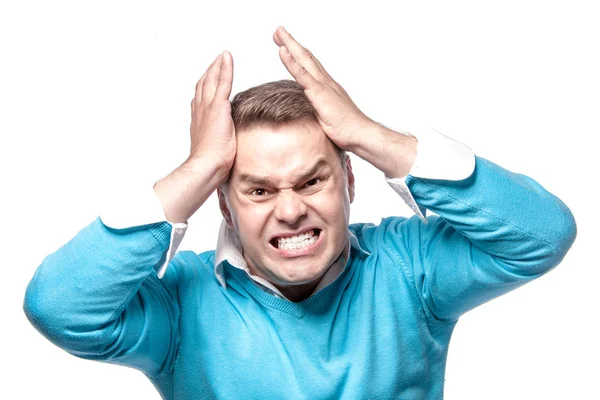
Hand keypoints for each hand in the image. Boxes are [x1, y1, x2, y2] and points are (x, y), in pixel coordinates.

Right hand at [188, 51, 235, 182]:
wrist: (207, 165)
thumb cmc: (212, 163)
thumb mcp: (215, 147)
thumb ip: (221, 139)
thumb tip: (231, 141)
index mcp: (199, 120)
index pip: (202, 98)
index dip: (206, 87)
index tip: (211, 79)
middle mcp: (200, 110)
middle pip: (204, 84)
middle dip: (210, 72)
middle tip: (217, 61)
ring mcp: (208, 107)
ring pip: (212, 79)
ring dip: (217, 66)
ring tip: (223, 56)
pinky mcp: (218, 106)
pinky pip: (222, 81)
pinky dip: (225, 68)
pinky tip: (227, 58)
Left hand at [273, 26, 374, 150]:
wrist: (360, 135)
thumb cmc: (347, 130)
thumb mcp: (327, 119)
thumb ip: (318, 111)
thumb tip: (311, 114)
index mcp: (327, 88)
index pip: (310, 67)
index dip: (298, 55)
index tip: (286, 46)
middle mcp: (326, 82)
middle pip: (306, 58)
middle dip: (292, 43)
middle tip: (279, 31)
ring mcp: (323, 86)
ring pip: (303, 60)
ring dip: (290, 45)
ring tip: (278, 32)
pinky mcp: (319, 93)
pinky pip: (302, 75)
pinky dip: (291, 62)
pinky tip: (282, 51)